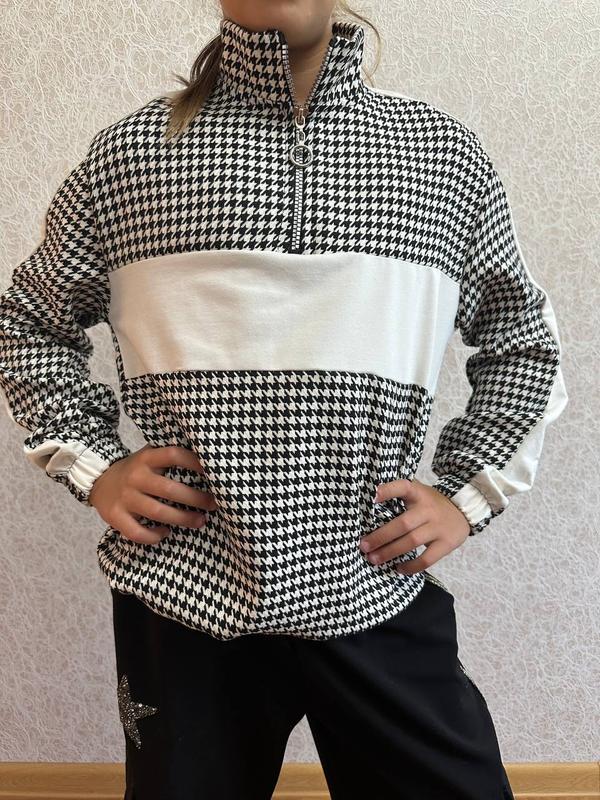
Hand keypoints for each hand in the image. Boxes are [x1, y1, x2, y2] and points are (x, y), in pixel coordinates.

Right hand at [88, 444, 217, 544]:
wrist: (99, 480)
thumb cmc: (136, 470)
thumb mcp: (149, 457)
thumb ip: (169, 457)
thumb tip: (208, 462)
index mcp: (146, 458)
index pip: (173, 455)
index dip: (194, 462)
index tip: (212, 472)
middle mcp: (135, 477)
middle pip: (169, 489)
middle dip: (196, 499)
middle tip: (214, 505)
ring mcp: (124, 498)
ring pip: (157, 512)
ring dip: (182, 519)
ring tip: (200, 521)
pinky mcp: (115, 516)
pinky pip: (137, 532)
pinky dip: (153, 536)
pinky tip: (165, 533)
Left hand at [359, 478, 470, 573]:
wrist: (463, 510)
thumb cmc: (430, 503)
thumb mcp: (417, 493)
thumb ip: (398, 497)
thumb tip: (367, 510)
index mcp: (418, 493)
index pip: (403, 487)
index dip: (388, 490)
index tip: (372, 497)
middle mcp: (428, 509)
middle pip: (403, 523)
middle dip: (381, 536)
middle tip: (363, 546)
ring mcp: (438, 527)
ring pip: (412, 541)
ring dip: (390, 552)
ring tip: (374, 559)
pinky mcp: (447, 543)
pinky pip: (427, 558)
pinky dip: (411, 566)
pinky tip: (398, 568)